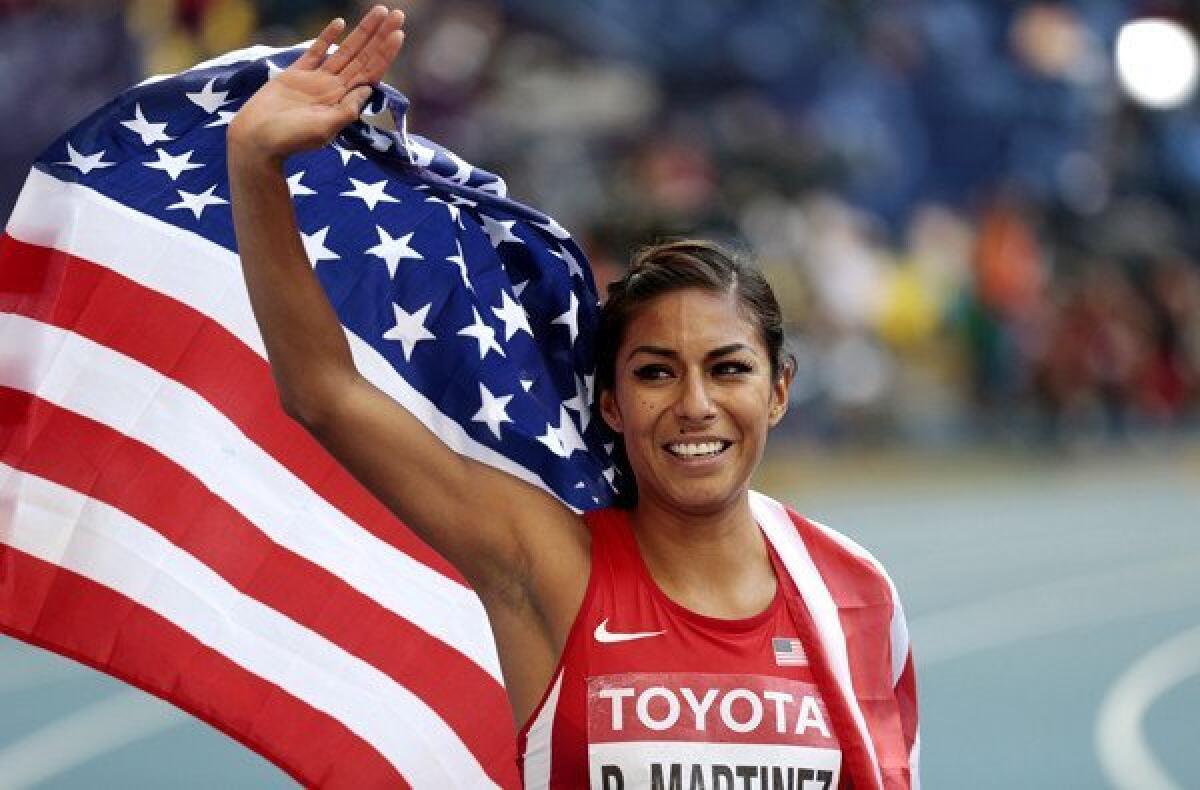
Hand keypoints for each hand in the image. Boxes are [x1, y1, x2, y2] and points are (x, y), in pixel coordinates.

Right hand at [228, 6, 405, 163]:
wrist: (256, 139)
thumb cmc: (289, 139)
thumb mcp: (324, 128)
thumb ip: (346, 110)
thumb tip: (368, 89)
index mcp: (344, 103)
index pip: (370, 74)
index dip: (385, 54)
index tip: (398, 34)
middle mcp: (334, 89)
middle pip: (363, 58)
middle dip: (381, 36)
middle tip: (398, 14)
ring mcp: (316, 80)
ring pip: (345, 50)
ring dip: (362, 32)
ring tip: (379, 11)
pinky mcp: (296, 74)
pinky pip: (316, 51)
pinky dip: (327, 36)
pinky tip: (340, 23)